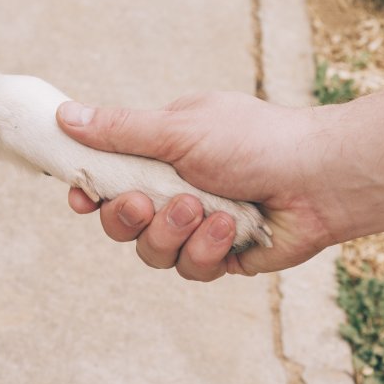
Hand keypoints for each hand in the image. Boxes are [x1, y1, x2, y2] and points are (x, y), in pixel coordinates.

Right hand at [56, 92, 339, 280]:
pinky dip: (207, 249)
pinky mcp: (223, 257)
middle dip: (128, 218)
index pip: (109, 178)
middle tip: (145, 203)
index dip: (90, 192)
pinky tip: (230, 228)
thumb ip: (120, 130)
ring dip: (173, 233)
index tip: (81, 196)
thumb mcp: (179, 129)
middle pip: (122, 223)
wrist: (320, 177)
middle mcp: (177, 190)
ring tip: (202, 209)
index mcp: (163, 153)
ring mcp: (199, 226)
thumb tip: (64, 114)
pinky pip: (191, 268)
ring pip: (152, 252)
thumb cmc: (255, 141)